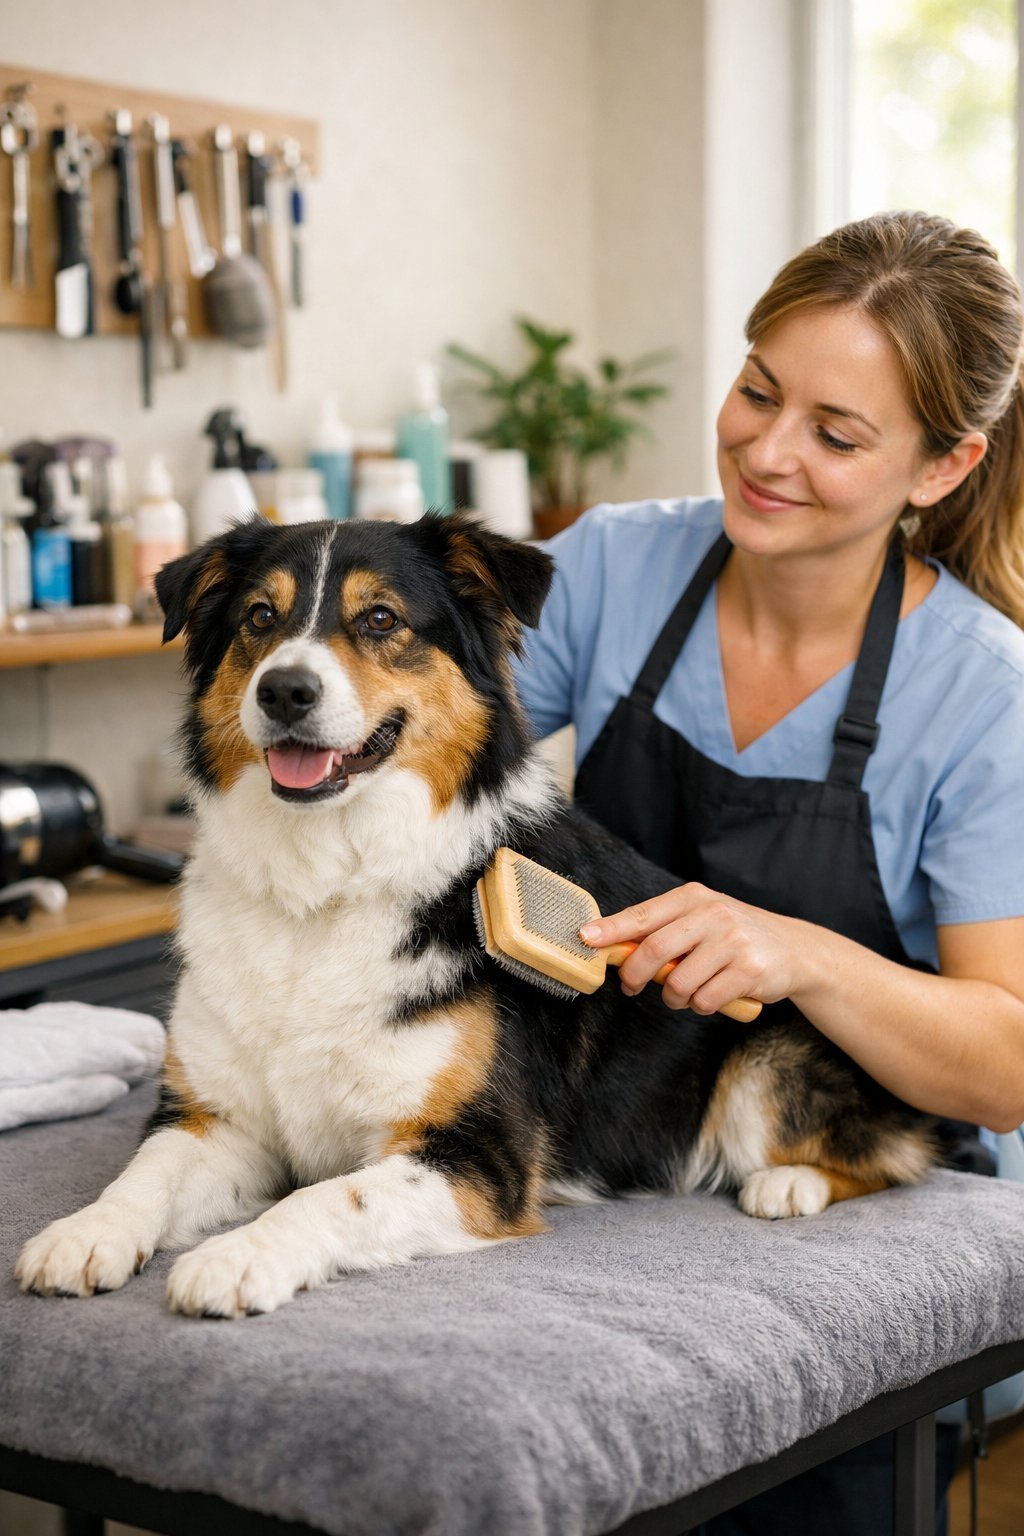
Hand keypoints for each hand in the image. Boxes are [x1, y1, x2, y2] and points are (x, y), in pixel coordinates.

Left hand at [579, 883, 800, 1013]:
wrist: (793, 949)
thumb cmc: (734, 936)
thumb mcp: (701, 919)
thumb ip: (663, 929)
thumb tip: (612, 946)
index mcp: (694, 897)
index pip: (643, 915)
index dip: (611, 929)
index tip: (586, 939)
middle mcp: (713, 914)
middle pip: (654, 950)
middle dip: (634, 975)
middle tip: (631, 987)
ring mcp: (733, 942)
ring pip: (678, 983)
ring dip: (674, 997)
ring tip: (688, 991)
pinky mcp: (749, 971)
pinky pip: (704, 1000)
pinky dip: (701, 1005)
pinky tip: (714, 994)